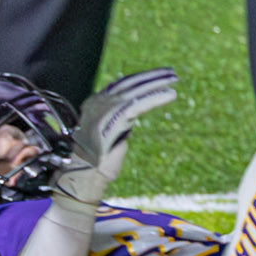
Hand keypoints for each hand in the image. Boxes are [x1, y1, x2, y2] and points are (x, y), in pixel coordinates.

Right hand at [55, 68, 176, 205]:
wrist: (81, 181)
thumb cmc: (96, 163)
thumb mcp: (109, 134)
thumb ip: (119, 120)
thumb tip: (133, 113)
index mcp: (95, 104)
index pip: (121, 84)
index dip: (142, 77)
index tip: (160, 74)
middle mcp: (97, 104)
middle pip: (128, 84)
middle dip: (152, 77)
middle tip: (172, 73)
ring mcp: (102, 112)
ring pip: (134, 93)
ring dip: (156, 86)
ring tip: (174, 82)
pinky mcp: (110, 122)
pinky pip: (137, 105)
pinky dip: (154, 98)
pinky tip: (169, 95)